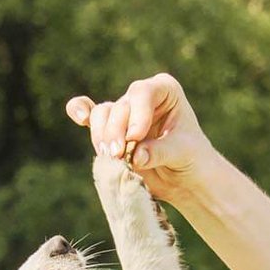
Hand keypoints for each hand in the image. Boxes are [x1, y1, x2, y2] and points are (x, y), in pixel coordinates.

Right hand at [65, 73, 213, 202]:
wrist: (185, 178)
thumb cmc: (192, 159)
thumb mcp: (183, 153)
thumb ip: (160, 152)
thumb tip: (136, 156)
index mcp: (164, 90)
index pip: (143, 93)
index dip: (136, 114)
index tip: (136, 137)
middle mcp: (142, 96)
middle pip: (120, 106)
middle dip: (116, 131)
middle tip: (118, 155)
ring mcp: (125, 112)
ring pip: (102, 115)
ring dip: (102, 136)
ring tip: (111, 157)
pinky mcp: (112, 130)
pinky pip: (91, 115)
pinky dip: (80, 112)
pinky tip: (78, 116)